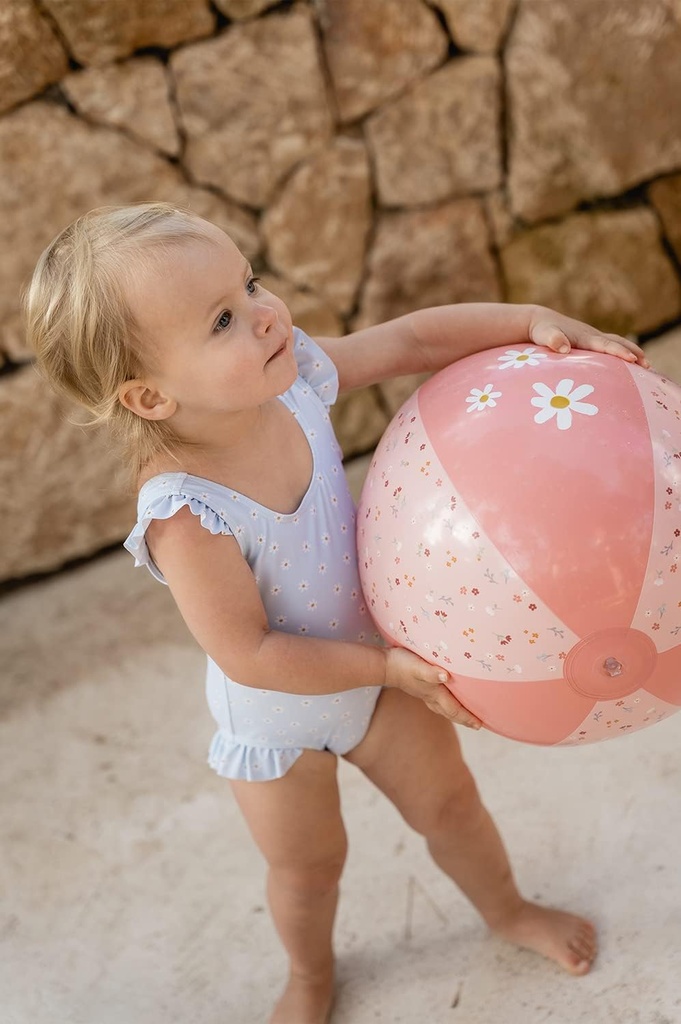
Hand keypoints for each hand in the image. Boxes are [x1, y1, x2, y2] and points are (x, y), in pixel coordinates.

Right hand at [384, 646, 481, 728]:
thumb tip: (446, 676)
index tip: (480, 724)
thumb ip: (431, 672)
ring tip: (463, 716)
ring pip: (443, 708)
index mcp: (434, 693)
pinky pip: (436, 701)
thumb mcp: (417, 666)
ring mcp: (423, 693)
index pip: (454, 709)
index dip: (467, 717)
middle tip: (477, 725)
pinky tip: (444, 699)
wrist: (383, 665)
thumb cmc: (401, 664)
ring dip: (454, 713)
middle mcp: (430, 696)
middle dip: (464, 719)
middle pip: (450, 712)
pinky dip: (445, 704)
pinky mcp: (418, 687)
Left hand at [528, 306, 650, 367]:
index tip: (632, 360)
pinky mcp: (590, 341)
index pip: (606, 345)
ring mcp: (592, 337)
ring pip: (616, 343)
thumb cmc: (542, 330)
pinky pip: (610, 346)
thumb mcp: (544, 335)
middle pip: (618, 343)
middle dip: (633, 353)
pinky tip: (627, 362)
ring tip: (645, 365)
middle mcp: (592, 335)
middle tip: (648, 366)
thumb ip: (553, 340)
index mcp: (584, 337)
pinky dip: (622, 351)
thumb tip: (563, 348)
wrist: (539, 321)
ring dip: (632, 352)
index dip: (619, 352)